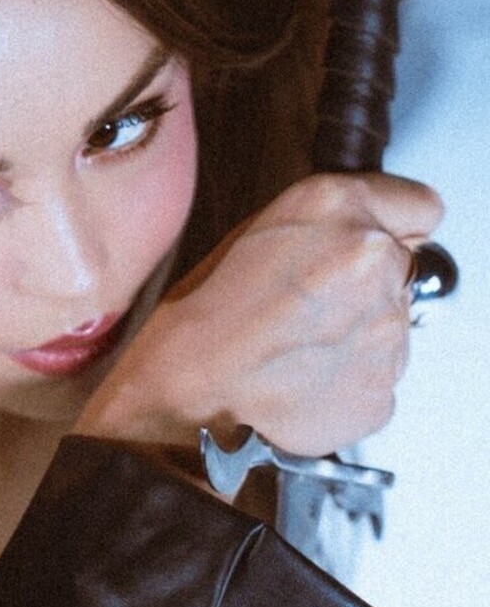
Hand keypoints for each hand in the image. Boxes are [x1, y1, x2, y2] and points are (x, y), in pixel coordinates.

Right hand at [76, 173, 443, 458]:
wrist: (186, 401)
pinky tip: (300, 379)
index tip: (375, 240)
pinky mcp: (384, 386)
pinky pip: (378, 375)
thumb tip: (348, 236)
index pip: (420, 205)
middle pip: (404, 267)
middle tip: (309, 305)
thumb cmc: (196, 323)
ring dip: (355, 333)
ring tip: (294, 347)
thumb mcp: (247, 238)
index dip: (395, 226)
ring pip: (390, 324)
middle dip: (365, 284)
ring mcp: (386, 328)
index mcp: (335, 208)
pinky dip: (347, 378)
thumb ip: (318, 227)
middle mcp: (372, 260)